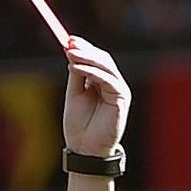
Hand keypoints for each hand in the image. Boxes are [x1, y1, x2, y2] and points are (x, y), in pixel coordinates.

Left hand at [61, 36, 130, 156]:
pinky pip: (107, 79)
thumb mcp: (74, 94)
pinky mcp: (121, 99)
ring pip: (106, 66)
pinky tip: (76, 68)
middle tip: (69, 44)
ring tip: (70, 54)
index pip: (96, 59)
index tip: (68, 40)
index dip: (84, 48)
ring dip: (87, 58)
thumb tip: (72, 52)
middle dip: (86, 49)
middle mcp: (113, 84)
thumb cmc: (80, 126)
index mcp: (102, 83)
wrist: (85, 150)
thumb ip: (76, 74)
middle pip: (103, 59)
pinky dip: (91, 72)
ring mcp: (119, 91)